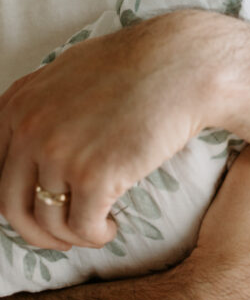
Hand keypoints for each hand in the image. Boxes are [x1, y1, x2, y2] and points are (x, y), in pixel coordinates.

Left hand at [0, 10, 214, 249]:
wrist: (183, 64)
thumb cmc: (136, 64)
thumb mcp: (69, 72)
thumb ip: (39, 105)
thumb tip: (23, 140)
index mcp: (19, 103)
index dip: (16, 198)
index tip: (38, 208)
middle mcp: (30, 128)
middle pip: (12, 205)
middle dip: (36, 230)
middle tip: (62, 234)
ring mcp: (59, 152)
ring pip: (48, 223)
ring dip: (70, 236)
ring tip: (95, 226)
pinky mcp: (93, 176)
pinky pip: (82, 228)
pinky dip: (96, 236)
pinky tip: (112, 227)